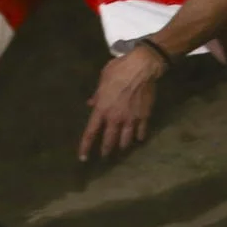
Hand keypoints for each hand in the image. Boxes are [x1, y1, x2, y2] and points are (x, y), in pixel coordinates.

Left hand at [78, 44, 167, 160]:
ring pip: (125, 139)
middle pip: (109, 140)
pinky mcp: (144, 116)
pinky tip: (139, 139)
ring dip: (122, 146)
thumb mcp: (102, 80)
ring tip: (121, 151)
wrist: (141, 68)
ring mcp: (131, 119)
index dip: (85, 146)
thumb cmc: (118, 71)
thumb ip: (97, 95)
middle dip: (106, 150)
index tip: (83, 157)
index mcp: (102, 109)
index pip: (91, 132)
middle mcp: (115, 118)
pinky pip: (141, 131)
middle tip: (104, 156)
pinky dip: (139, 136)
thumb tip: (91, 104)